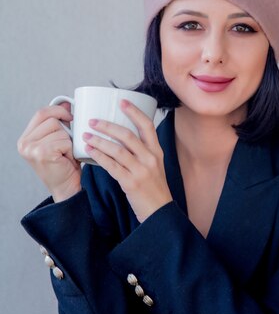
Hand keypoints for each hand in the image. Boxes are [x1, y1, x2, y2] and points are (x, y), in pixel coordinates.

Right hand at [17, 102, 81, 201]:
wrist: (66, 188)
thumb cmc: (64, 165)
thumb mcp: (60, 139)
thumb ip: (60, 122)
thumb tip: (67, 102)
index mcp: (26, 138)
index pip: (41, 112)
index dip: (58, 110)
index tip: (70, 115)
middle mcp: (24, 143)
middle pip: (52, 119)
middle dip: (66, 130)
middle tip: (67, 144)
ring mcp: (31, 148)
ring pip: (60, 130)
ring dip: (69, 141)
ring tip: (65, 154)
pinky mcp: (41, 153)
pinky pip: (64, 140)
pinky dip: (70, 148)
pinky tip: (66, 158)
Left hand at [82, 100, 172, 221]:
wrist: (159, 212)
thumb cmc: (154, 188)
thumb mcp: (154, 166)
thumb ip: (142, 152)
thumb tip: (120, 137)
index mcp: (156, 151)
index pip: (147, 125)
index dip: (134, 112)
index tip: (122, 101)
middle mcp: (150, 158)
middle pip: (128, 135)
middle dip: (108, 126)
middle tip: (93, 121)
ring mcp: (141, 170)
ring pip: (117, 150)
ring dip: (99, 141)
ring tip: (85, 136)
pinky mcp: (131, 183)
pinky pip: (112, 166)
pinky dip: (99, 157)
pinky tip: (89, 152)